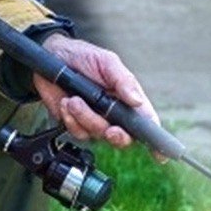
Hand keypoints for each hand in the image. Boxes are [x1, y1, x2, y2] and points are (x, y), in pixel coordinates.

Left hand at [32, 34, 156, 148]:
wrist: (51, 57)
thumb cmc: (83, 56)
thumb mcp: (106, 61)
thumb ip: (123, 80)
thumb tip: (137, 100)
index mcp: (127, 98)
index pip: (146, 121)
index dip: (155, 140)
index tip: (159, 153)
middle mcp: (113, 113)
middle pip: (123, 137)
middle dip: (117, 135)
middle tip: (110, 129)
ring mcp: (94, 120)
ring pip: (97, 134)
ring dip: (85, 117)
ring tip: (74, 99)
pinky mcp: (76, 123)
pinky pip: (77, 132)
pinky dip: (70, 118)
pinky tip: (66, 102)